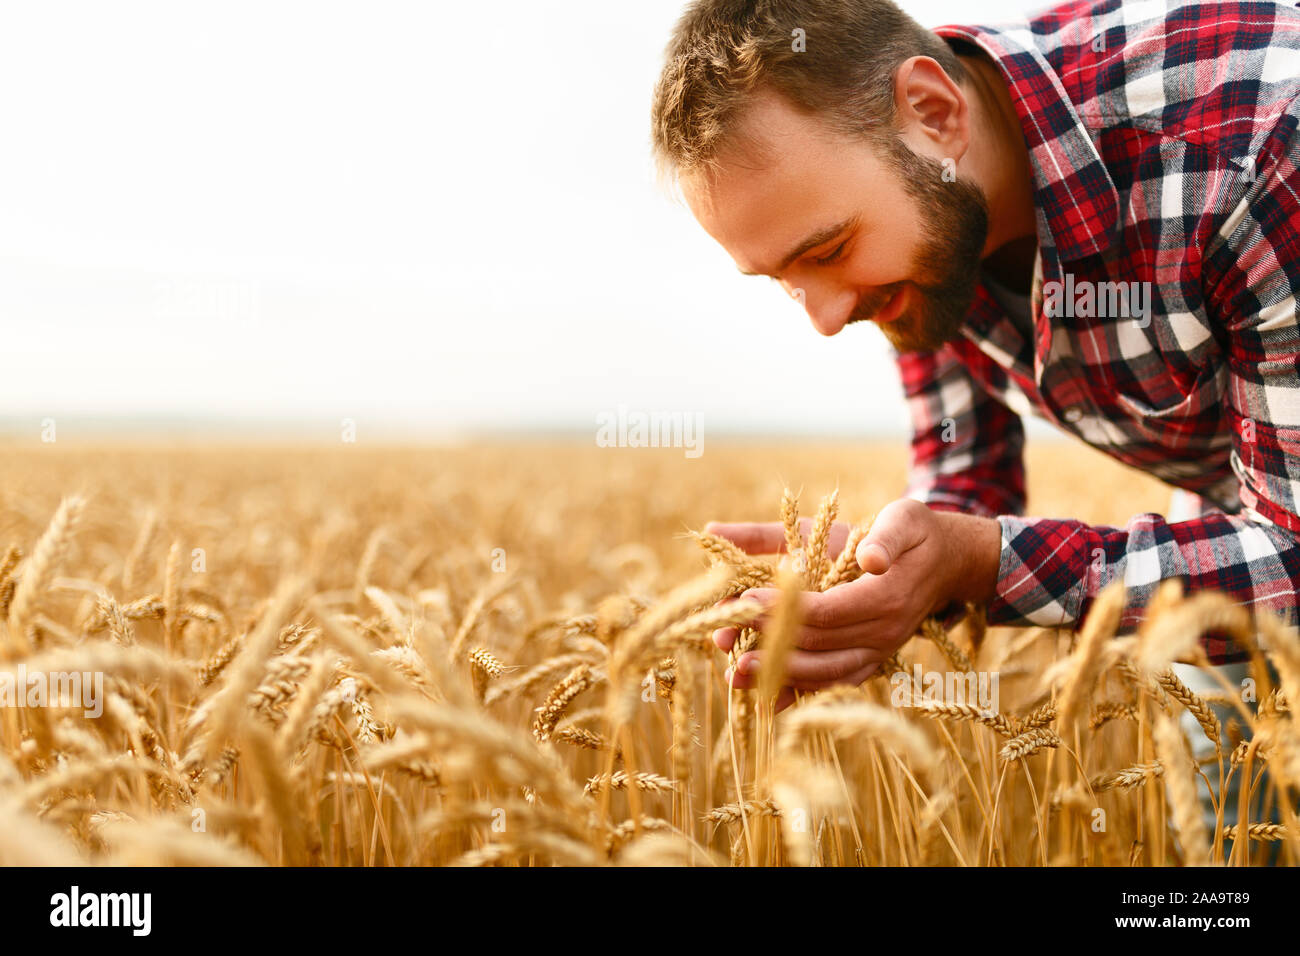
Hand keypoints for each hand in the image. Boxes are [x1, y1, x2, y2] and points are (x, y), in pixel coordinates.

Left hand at [705, 498, 997, 710]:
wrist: (948, 563)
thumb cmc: (915, 534)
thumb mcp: (903, 518)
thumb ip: (884, 535)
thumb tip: (869, 556)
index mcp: (889, 596)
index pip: (830, 611)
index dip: (787, 609)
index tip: (747, 600)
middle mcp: (886, 633)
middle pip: (821, 645)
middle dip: (771, 641)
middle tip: (724, 637)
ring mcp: (879, 652)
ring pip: (826, 673)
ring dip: (780, 675)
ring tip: (737, 674)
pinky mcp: (871, 661)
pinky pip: (835, 682)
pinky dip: (802, 692)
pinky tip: (767, 699)